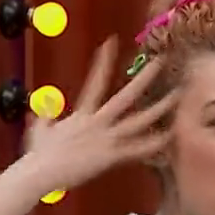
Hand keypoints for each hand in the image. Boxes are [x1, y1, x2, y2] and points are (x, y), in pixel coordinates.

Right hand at [23, 37, 175, 192]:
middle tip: (161, 62)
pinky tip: (170, 137)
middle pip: (126, 96)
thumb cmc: (37, 155)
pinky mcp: (110, 156)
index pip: (95, 82)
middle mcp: (97, 122)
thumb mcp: (38, 131)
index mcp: (82, 115)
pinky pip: (138, 149)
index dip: (104, 62)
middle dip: (144, 78)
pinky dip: (154, 144)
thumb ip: (43, 118)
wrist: (39, 173)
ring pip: (139, 120)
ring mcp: (106, 138)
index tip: (112, 42)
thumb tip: (40, 111)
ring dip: (160, 108)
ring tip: (178, 96)